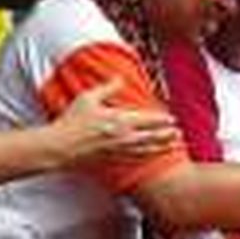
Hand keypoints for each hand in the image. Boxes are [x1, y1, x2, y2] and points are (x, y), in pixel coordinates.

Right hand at [49, 78, 180, 166]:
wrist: (59, 147)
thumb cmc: (71, 122)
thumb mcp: (88, 98)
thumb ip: (107, 88)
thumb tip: (120, 78)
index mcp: (118, 121)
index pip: (147, 120)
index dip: (162, 119)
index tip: (172, 118)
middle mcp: (122, 137)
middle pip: (152, 136)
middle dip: (167, 135)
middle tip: (180, 133)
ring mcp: (118, 150)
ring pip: (147, 149)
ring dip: (162, 147)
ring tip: (174, 145)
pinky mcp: (113, 160)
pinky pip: (136, 158)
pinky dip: (148, 156)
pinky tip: (153, 155)